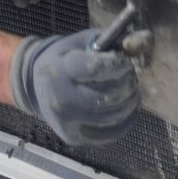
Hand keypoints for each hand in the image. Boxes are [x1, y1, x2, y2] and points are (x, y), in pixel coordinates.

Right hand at [9, 29, 139, 146]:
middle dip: (127, 84)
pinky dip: (126, 120)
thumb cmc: (63, 59)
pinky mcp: (74, 137)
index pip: (97, 69)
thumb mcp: (82, 42)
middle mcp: (62, 98)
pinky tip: (127, 107)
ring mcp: (67, 121)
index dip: (119, 65)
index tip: (124, 62)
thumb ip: (112, 40)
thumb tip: (143, 41)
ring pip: (113, 116)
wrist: (34, 85)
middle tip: (129, 76)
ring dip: (130, 101)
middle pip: (109, 96)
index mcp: (61, 69)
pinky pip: (110, 133)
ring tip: (130, 90)